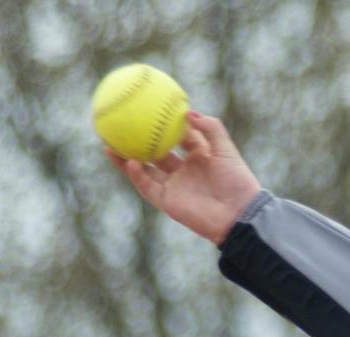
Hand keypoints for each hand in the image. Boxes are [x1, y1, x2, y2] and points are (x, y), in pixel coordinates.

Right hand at [108, 112, 262, 245]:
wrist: (239, 216)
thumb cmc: (237, 182)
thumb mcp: (226, 150)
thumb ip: (210, 128)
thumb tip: (187, 111)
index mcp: (199, 157)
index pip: (179, 137)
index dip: (166, 124)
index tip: (151, 107)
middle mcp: (184, 172)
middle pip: (155, 153)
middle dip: (139, 141)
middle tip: (121, 124)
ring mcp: (175, 187)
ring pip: (145, 170)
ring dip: (127, 158)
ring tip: (109, 144)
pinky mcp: (169, 202)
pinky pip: (148, 187)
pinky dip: (137, 175)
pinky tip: (129, 162)